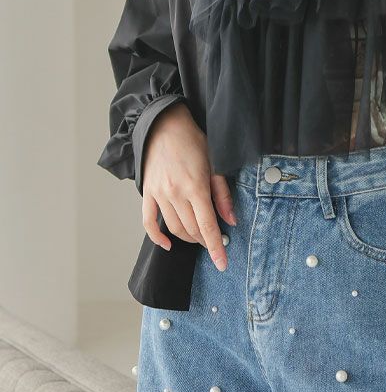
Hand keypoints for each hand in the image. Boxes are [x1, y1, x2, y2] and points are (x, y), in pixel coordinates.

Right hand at [141, 103, 236, 271]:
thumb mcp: (216, 164)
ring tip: (198, 237)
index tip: (222, 264)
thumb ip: (223, 194)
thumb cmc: (194, 142)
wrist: (166, 126)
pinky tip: (168, 244)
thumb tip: (231, 220)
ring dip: (187, 238)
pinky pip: (149, 222)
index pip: (208, 226)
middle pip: (191, 230)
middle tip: (214, 241)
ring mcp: (159, 195)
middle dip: (204, 241)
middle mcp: (176, 193)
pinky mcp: (147, 193)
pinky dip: (157, 237)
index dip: (215, 247)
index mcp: (196, 186)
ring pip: (174, 228)